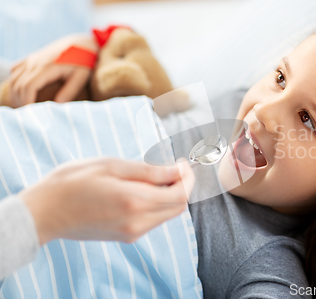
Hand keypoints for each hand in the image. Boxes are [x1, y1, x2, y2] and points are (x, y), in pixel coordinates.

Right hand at [8, 34, 97, 106]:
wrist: (82, 44)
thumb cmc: (84, 62)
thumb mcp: (81, 77)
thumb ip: (70, 91)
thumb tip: (58, 105)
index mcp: (47, 67)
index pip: (28, 86)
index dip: (26, 101)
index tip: (30, 114)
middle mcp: (35, 62)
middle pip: (18, 84)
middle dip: (20, 101)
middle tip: (27, 115)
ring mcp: (32, 59)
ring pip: (14, 78)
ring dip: (16, 93)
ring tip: (23, 107)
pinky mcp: (32, 58)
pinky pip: (15, 70)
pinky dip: (14, 82)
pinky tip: (21, 92)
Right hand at [18, 157, 194, 244]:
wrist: (44, 213)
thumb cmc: (72, 182)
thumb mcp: (111, 165)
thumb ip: (148, 171)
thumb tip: (176, 170)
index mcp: (135, 201)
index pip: (180, 194)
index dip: (188, 177)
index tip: (182, 162)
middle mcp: (138, 222)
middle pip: (178, 207)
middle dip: (181, 186)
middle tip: (172, 167)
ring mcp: (132, 232)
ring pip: (167, 214)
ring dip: (169, 195)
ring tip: (153, 176)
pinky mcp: (126, 237)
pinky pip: (153, 221)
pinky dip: (156, 204)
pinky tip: (141, 190)